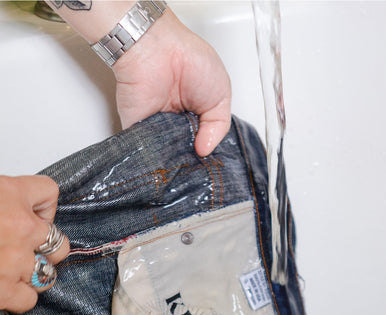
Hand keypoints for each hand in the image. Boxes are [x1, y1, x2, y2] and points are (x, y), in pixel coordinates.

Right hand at [0, 176, 68, 313]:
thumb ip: (4, 201)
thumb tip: (20, 209)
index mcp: (9, 194)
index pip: (49, 192)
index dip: (39, 205)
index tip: (29, 211)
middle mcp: (19, 227)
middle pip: (59, 240)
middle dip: (42, 247)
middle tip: (16, 248)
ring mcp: (13, 261)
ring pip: (48, 273)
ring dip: (32, 274)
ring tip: (7, 269)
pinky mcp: (1, 290)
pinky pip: (29, 299)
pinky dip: (18, 297)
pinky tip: (2, 288)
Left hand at [112, 11, 231, 156]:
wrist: (158, 49)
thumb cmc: (192, 61)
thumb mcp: (222, 96)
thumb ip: (218, 128)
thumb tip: (205, 151)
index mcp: (198, 113)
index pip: (205, 141)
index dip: (210, 152)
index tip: (214, 163)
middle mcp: (177, 121)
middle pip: (187, 151)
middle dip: (194, 161)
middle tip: (201, 168)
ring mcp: (157, 126)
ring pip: (168, 154)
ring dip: (178, 161)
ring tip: (187, 164)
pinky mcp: (137, 128)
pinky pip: (146, 151)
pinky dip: (155, 160)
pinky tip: (168, 163)